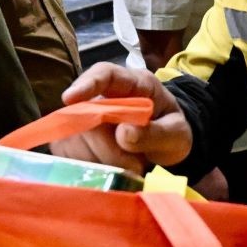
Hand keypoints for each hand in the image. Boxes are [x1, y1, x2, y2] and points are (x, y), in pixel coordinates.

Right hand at [52, 63, 191, 170]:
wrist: (170, 146)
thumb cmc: (173, 131)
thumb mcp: (176, 133)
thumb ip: (156, 132)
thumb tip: (124, 133)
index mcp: (135, 84)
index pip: (105, 74)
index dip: (87, 84)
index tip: (69, 99)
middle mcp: (108, 96)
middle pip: (85, 111)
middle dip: (102, 143)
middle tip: (130, 164)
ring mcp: (92, 118)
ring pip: (74, 134)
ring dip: (97, 158)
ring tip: (127, 167)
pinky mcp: (82, 139)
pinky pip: (71, 152)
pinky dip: (87, 166)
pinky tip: (108, 172)